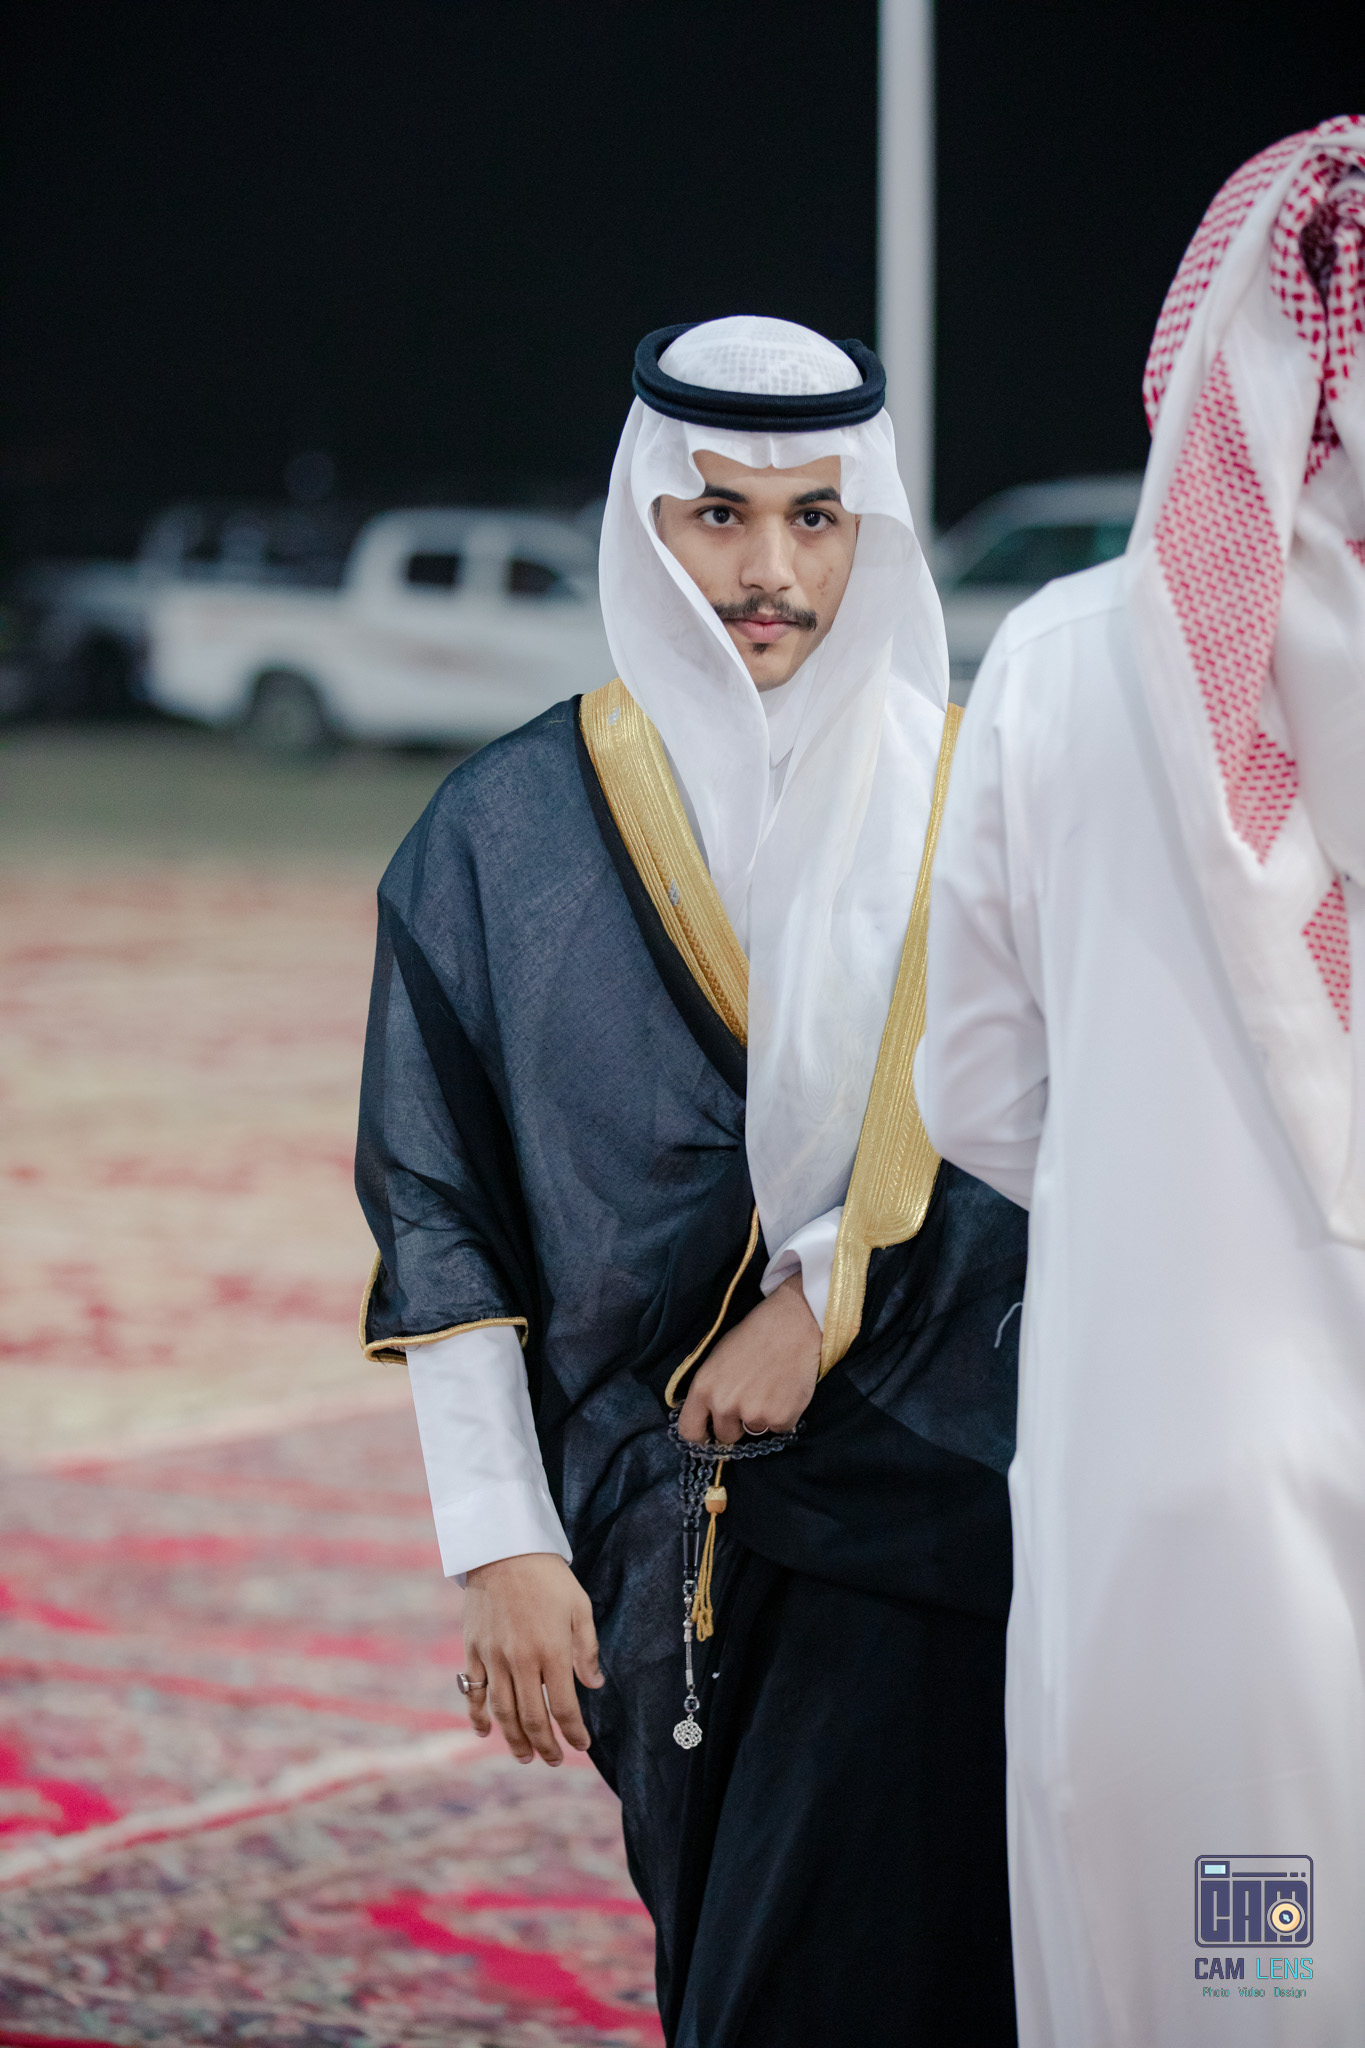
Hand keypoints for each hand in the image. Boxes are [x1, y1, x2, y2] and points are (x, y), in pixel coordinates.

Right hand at [461, 1552, 603, 1764]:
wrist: (503, 1549)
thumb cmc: (548, 1577)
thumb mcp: (579, 1607)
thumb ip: (587, 1649)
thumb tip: (594, 1685)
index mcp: (551, 1650)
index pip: (564, 1706)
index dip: (573, 1732)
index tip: (581, 1745)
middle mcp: (521, 1660)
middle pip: (532, 1717)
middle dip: (545, 1745)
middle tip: (554, 1760)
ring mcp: (493, 1658)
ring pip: (503, 1712)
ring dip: (514, 1740)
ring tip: (525, 1757)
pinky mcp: (473, 1651)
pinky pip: (474, 1693)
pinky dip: (478, 1717)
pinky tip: (486, 1732)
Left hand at [677, 1272, 821, 1445]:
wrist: (792, 1324)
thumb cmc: (753, 1336)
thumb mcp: (716, 1359)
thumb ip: (708, 1391)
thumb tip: (707, 1418)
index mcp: (703, 1389)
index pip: (689, 1432)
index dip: (700, 1435)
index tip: (709, 1433)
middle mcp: (724, 1405)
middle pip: (725, 1436)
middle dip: (736, 1424)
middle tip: (750, 1399)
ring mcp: (754, 1415)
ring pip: (754, 1431)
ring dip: (762, 1417)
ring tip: (771, 1387)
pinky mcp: (781, 1419)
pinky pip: (779, 1429)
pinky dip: (784, 1415)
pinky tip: (786, 1390)